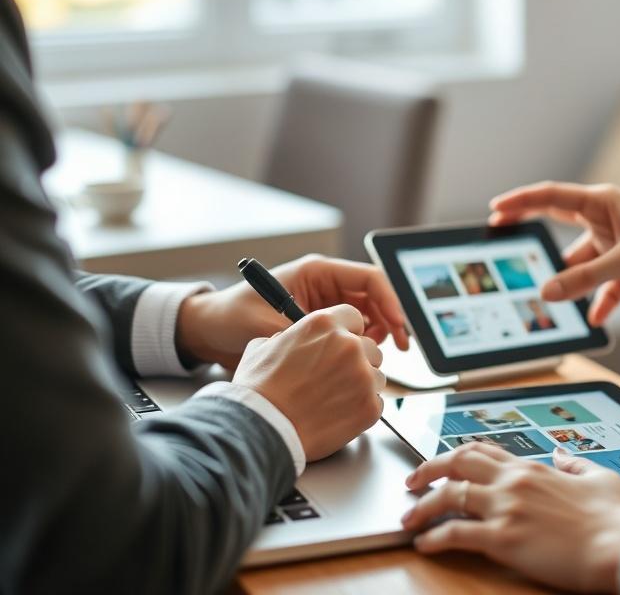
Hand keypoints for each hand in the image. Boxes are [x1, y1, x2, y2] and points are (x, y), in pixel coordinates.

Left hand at [176, 254, 409, 368]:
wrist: (208, 332)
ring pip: (369, 316)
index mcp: (318, 272)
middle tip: (399, 347)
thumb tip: (340, 350)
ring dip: (378, 334)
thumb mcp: (270, 325)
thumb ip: (306, 336)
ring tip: (374, 355)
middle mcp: (326, 285)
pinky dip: (362, 344)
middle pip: (375, 298)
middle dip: (391, 321)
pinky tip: (357, 360)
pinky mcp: (322, 324)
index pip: (369, 279)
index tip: (398, 326)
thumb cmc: (232, 318)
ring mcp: (326, 304)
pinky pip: (354, 331)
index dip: (390, 301)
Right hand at [232, 304, 385, 460]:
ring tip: (334, 399)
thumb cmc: (259, 391)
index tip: (339, 344)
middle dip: (357, 360)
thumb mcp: (262, 347)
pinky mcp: (370, 406)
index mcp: (325, 325)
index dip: (346, 332)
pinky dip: (362, 409)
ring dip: (361, 385)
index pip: (354, 318)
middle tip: (334, 378)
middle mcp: (349, 346)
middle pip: (369, 347)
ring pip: (376, 375)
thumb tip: (289, 339)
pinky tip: (338, 414)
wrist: (263, 431)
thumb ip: (288, 337)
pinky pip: (376, 402)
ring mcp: (363, 377)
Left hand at [402, 443, 619, 592]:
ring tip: (408, 519)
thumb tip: (561, 454)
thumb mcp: (600, 476)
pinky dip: (434, 538)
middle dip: (427, 470)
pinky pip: (456, 533)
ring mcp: (507, 508)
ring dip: (422, 507)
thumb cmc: (616, 518)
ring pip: (449, 496)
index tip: (441, 463)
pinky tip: (424, 544)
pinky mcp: (504, 538)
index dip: (455, 455)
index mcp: (533, 467)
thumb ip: (574, 463)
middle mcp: (514, 481)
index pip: (483, 450)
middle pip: (457, 463)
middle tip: (411, 482)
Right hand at [491, 182, 619, 356]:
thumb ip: (586, 278)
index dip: (521, 201)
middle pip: (560, 225)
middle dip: (535, 237)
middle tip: (504, 241)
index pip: (552, 196)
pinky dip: (599, 301)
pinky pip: (604, 285)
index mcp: (603, 202)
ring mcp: (617, 243)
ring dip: (572, 282)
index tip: (495, 210)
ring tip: (554, 300)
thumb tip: (547, 292)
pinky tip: (596, 319)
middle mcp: (607, 219)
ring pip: (582, 263)